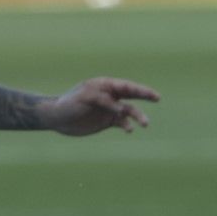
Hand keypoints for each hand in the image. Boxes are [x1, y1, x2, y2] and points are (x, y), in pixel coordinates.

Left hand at [43, 77, 158, 135]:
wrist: (58, 118)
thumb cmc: (69, 103)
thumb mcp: (85, 97)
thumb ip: (104, 100)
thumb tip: (121, 108)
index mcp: (105, 85)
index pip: (125, 86)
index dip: (140, 89)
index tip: (151, 94)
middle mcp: (110, 96)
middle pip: (131, 95)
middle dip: (145, 96)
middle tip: (157, 97)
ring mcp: (109, 109)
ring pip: (129, 111)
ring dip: (138, 116)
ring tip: (145, 124)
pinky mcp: (107, 121)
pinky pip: (122, 123)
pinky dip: (128, 126)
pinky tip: (129, 130)